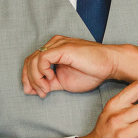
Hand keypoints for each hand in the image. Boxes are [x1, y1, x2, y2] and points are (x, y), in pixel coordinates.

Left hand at [22, 35, 137, 96]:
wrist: (109, 66)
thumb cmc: (92, 72)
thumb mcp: (64, 81)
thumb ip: (48, 83)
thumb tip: (31, 90)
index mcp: (54, 50)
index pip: (32, 62)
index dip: (28, 78)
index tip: (33, 92)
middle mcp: (54, 44)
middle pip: (29, 61)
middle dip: (29, 79)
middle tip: (39, 93)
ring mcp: (58, 44)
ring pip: (33, 60)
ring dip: (36, 79)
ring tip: (45, 89)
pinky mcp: (63, 48)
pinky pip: (42, 58)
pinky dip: (42, 71)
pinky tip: (51, 78)